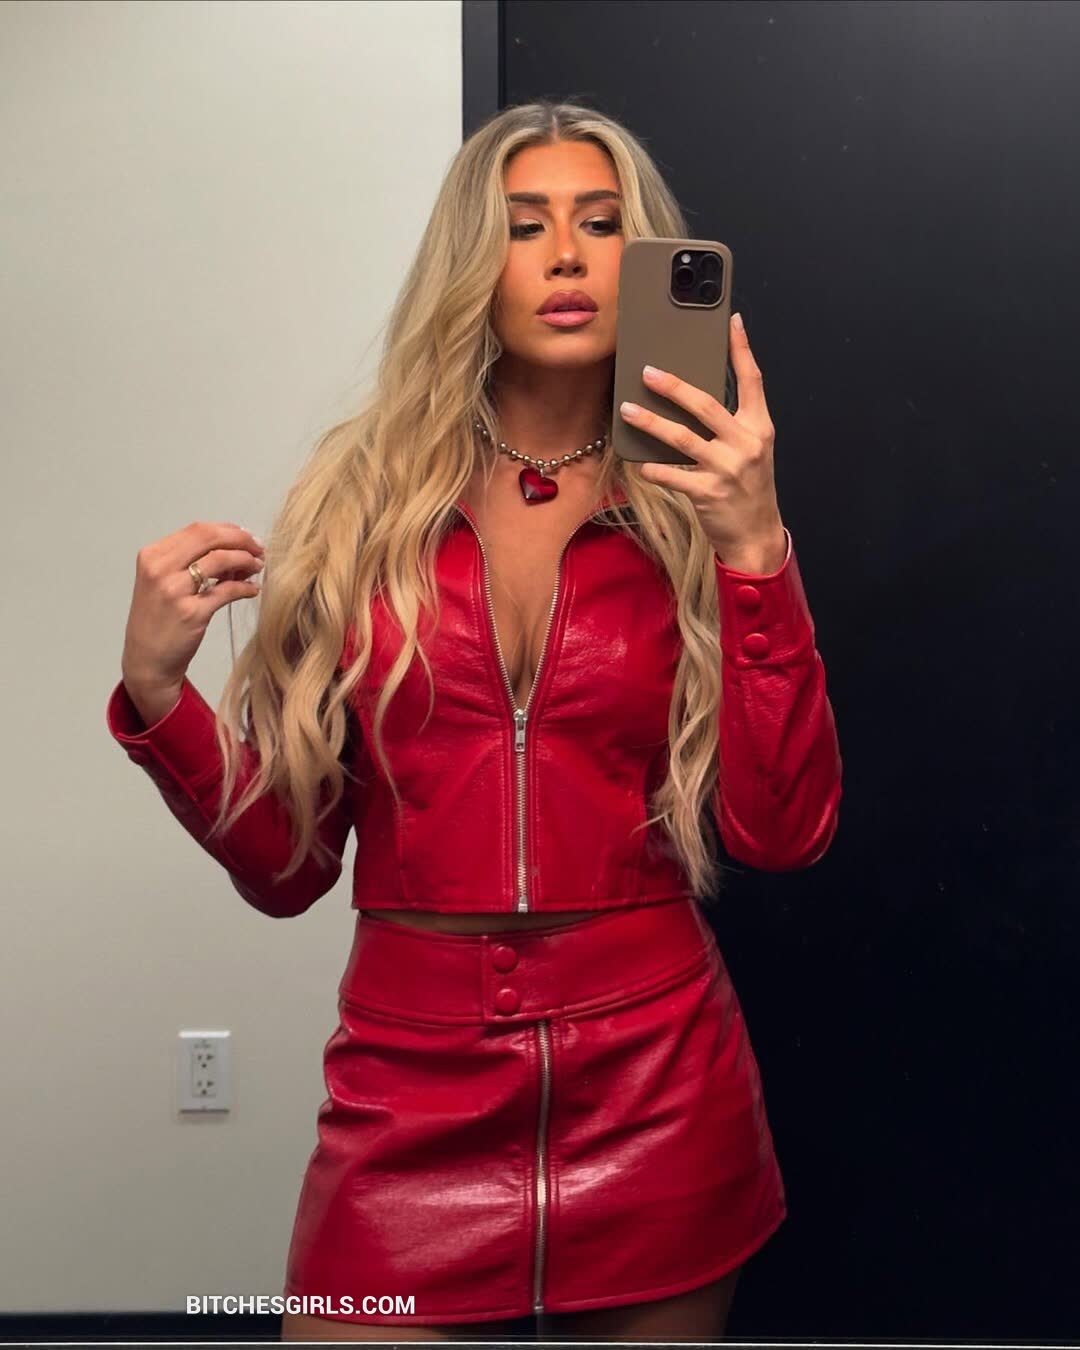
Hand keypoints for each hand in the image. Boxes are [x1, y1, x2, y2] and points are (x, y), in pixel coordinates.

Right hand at [120, 521, 265, 693]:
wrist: (147, 660)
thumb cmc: (159, 620)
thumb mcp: (163, 581)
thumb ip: (190, 561)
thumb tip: (232, 546)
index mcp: (153, 556)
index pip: (198, 529)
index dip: (228, 530)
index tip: (246, 536)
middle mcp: (160, 569)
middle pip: (210, 538)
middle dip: (241, 539)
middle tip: (259, 548)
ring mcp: (174, 591)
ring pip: (220, 560)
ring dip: (246, 560)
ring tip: (258, 567)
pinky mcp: (191, 613)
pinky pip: (227, 591)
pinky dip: (246, 588)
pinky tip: (252, 590)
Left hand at [618, 312, 786, 570]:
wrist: (756, 535)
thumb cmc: (749, 488)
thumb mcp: (751, 450)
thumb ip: (731, 424)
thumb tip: (692, 396)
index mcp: (759, 428)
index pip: (752, 380)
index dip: (742, 349)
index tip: (732, 322)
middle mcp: (746, 444)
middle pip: (705, 405)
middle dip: (673, 386)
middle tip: (647, 372)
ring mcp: (727, 469)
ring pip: (681, 437)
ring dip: (650, 422)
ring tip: (627, 410)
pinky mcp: (708, 492)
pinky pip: (671, 474)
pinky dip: (651, 468)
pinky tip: (637, 461)